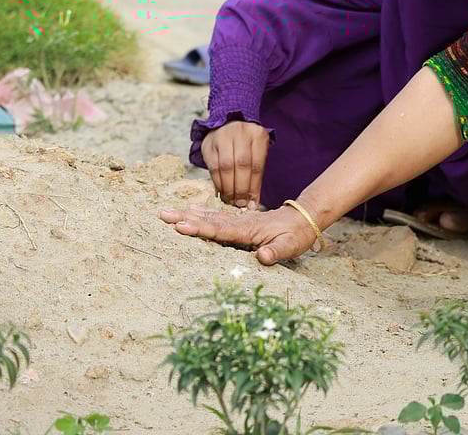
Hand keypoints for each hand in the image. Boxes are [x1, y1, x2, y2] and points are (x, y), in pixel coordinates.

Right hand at [159, 205, 314, 264]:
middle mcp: (240, 222)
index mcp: (249, 229)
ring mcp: (239, 220)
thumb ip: (276, 253)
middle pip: (209, 219)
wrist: (305, 218)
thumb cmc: (297, 235)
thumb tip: (261, 257)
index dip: (200, 229)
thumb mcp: (290, 246)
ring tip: (168, 212)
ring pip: (210, 216)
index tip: (180, 226)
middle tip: (162, 215)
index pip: (220, 230)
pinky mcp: (240, 221)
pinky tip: (191, 211)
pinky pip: (217, 216)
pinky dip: (202, 213)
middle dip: (185, 217)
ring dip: (189, 214)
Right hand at [201, 121, 268, 208]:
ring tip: (231, 201)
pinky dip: (217, 182)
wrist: (228, 123)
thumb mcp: (257, 153)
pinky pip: (213, 167)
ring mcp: (223, 137)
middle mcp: (241, 133)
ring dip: (228, 187)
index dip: (254, 187)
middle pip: (241, 165)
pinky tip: (221, 192)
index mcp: (258, 135)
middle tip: (240, 203)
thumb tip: (253, 202)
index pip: (257, 165)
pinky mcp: (208, 144)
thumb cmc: (246, 144)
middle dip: (241, 188)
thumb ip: (255, 175)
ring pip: (226, 166)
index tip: (252, 203)